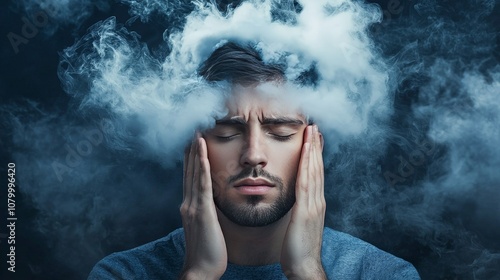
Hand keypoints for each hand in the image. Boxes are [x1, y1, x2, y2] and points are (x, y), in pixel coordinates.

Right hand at [179, 134, 226, 279]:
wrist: (201, 270)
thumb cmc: (208, 252)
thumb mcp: (206, 227)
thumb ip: (206, 212)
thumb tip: (210, 203)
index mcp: (190, 206)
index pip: (191, 177)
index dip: (192, 159)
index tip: (194, 142)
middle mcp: (188, 203)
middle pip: (189, 171)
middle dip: (191, 150)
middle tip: (193, 130)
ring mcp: (193, 206)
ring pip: (195, 173)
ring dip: (196, 151)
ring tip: (197, 133)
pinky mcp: (202, 210)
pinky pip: (202, 183)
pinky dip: (202, 165)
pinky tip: (202, 151)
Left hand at [280, 125, 325, 278]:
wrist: (304, 267)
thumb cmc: (298, 249)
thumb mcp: (299, 224)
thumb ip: (300, 209)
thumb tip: (297, 201)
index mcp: (315, 203)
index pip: (316, 174)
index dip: (315, 155)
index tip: (313, 138)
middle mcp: (317, 201)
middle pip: (317, 168)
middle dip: (316, 146)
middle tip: (314, 126)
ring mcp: (313, 205)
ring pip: (313, 171)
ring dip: (312, 150)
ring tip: (311, 131)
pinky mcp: (305, 211)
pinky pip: (305, 183)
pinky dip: (306, 165)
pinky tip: (305, 152)